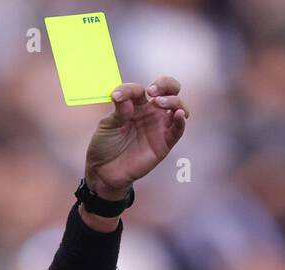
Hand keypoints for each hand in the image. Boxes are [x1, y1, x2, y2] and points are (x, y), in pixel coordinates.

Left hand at [84, 75, 189, 197]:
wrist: (103, 172)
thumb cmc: (105, 146)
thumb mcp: (107, 126)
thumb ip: (119, 111)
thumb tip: (128, 100)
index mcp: (135, 105)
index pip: (140, 89)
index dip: (130, 89)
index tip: (116, 97)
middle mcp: (150, 113)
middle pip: (169, 90)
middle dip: (165, 84)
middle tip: (152, 91)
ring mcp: (159, 127)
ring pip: (177, 107)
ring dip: (173, 100)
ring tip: (159, 102)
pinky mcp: (164, 143)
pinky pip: (178, 130)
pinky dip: (181, 121)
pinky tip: (178, 115)